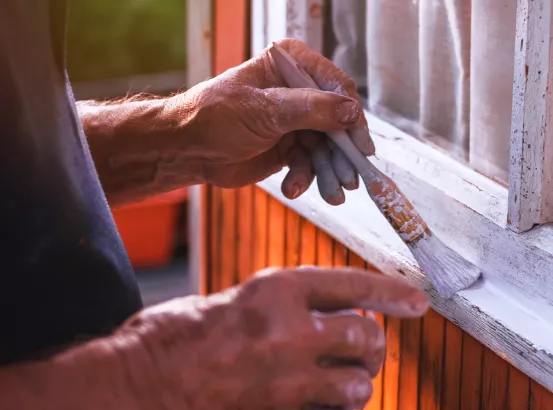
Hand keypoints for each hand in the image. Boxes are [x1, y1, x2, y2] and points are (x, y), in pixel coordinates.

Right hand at [117, 267, 428, 409]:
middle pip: (366, 339)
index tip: (418, 301)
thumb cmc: (173, 341)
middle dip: (371, 346)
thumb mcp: (233, 301)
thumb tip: (332, 317)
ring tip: (331, 383)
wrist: (133, 394)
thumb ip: (285, 307)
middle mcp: (290, 335)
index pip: (353, 285)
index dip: (392, 292)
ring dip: (352, 385)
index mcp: (275, 292)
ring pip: (357, 388)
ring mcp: (287, 385)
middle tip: (362, 350)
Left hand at [172, 38, 373, 204]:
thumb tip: (352, 111)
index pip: (336, 87)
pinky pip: (310, 164)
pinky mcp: (290, 148)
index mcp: (291, 65)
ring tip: (332, 195)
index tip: (360, 145)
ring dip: (328, 172)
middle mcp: (298, 91)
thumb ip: (312, 109)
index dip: (352, 117)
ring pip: (327, 148)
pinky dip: (305, 178)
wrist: (186, 150)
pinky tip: (292, 188)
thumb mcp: (266, 110)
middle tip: (350, 180)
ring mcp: (295, 121)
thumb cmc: (215, 116)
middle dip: (341, 153)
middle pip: (337, 122)